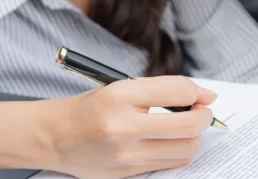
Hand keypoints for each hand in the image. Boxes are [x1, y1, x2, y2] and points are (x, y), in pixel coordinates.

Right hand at [44, 76, 216, 178]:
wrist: (52, 136)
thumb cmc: (88, 109)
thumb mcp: (120, 87)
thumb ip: (162, 90)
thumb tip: (204, 96)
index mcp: (120, 95)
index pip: (179, 91)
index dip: (198, 93)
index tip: (201, 96)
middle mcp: (122, 126)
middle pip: (189, 126)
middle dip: (204, 118)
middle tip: (202, 112)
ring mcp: (125, 155)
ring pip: (185, 150)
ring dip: (193, 138)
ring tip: (184, 128)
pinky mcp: (126, 174)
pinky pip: (168, 165)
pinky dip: (176, 152)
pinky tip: (168, 142)